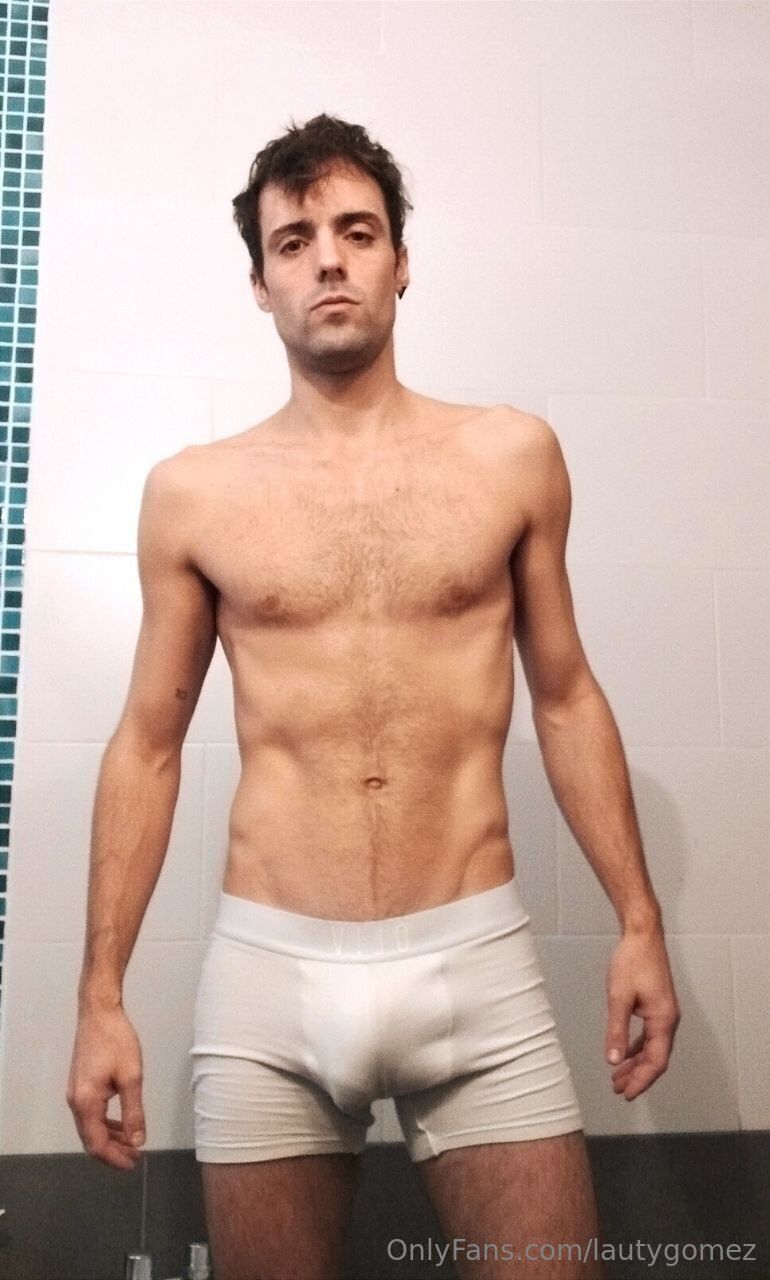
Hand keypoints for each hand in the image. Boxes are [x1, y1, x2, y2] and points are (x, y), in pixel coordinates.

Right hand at [66, 1004, 145, 1170]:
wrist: (98, 1012)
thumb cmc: (116, 1041)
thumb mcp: (131, 1077)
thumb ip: (134, 1112)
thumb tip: (137, 1141)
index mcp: (85, 1103)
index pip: (96, 1144)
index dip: (115, 1159)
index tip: (134, 1164)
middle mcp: (75, 1102)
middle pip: (91, 1139)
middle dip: (113, 1152)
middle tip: (136, 1158)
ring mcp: (75, 1093)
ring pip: (91, 1127)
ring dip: (110, 1138)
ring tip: (132, 1144)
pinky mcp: (80, 1084)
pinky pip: (91, 1114)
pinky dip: (106, 1123)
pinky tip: (121, 1123)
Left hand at [605, 927, 680, 1099]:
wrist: (642, 935)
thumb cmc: (632, 962)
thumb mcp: (619, 997)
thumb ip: (617, 1030)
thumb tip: (613, 1060)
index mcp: (663, 1020)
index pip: (656, 1061)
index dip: (641, 1081)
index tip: (626, 1094)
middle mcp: (668, 1020)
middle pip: (656, 1058)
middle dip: (637, 1076)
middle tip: (617, 1089)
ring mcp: (664, 1013)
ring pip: (653, 1048)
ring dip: (636, 1063)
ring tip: (618, 1076)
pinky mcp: (657, 1005)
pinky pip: (650, 1035)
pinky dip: (637, 1047)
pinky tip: (626, 1053)